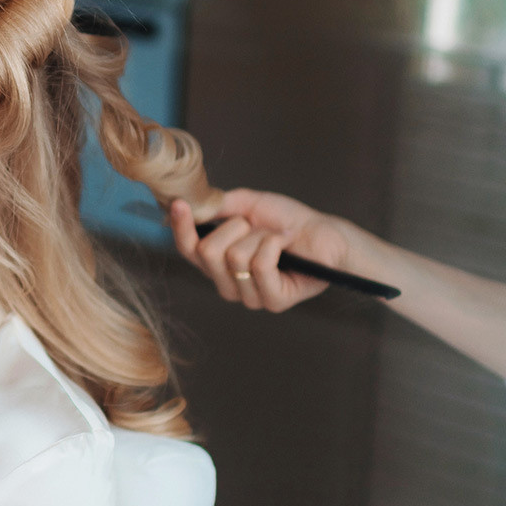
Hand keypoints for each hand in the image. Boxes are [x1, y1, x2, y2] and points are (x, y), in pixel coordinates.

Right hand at [170, 189, 363, 311]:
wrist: (325, 232)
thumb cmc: (288, 220)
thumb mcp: (248, 205)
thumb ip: (217, 206)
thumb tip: (183, 205)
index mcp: (219, 264)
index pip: (188, 251)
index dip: (181, 228)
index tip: (181, 204)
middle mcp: (229, 284)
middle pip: (208, 253)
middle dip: (234, 227)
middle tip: (256, 225)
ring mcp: (250, 297)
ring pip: (235, 257)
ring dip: (260, 236)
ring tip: (277, 236)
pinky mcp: (273, 301)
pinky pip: (260, 266)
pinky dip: (274, 244)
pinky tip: (286, 242)